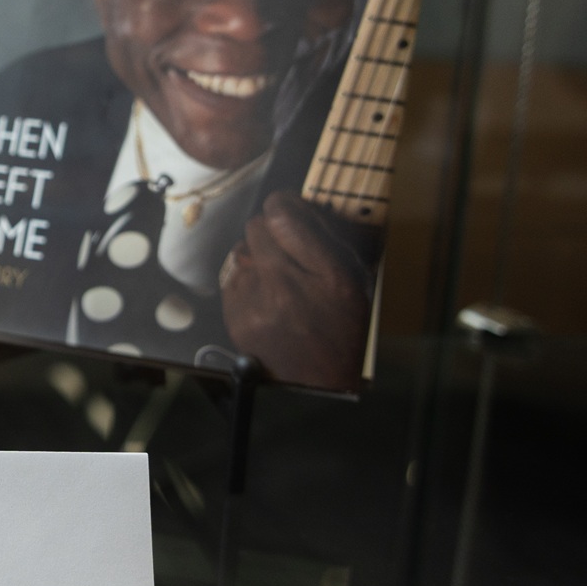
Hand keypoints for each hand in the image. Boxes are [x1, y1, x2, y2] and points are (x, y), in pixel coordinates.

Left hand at [220, 190, 372, 390]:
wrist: (317, 381)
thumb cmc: (340, 328)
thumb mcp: (354, 282)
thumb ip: (327, 240)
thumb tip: (294, 203)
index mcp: (328, 277)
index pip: (283, 217)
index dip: (281, 203)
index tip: (284, 205)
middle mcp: (288, 289)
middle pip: (256, 227)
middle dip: (269, 230)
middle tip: (284, 246)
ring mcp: (257, 304)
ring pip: (241, 250)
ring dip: (257, 256)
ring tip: (278, 279)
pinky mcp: (235, 316)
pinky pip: (232, 275)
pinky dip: (246, 279)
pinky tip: (265, 297)